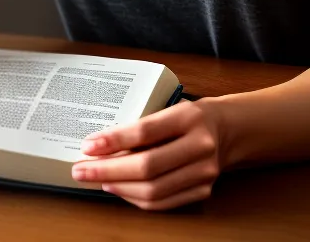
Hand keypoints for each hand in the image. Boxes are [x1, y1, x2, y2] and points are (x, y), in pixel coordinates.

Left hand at [71, 99, 225, 210]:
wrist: (228, 130)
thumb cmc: (189, 115)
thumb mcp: (168, 106)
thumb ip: (141, 124)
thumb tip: (100, 143)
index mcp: (188, 117)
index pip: (145, 131)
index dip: (114, 141)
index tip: (88, 145)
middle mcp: (199, 146)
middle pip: (147, 167)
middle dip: (108, 171)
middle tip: (81, 170)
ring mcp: (203, 172)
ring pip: (154, 190)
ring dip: (119, 187)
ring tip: (96, 179)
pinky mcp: (202, 190)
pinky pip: (163, 202)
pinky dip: (135, 198)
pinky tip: (118, 188)